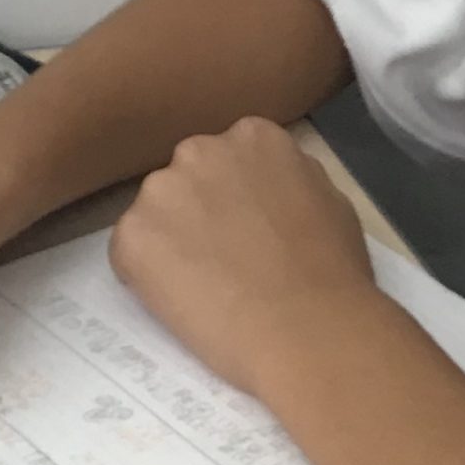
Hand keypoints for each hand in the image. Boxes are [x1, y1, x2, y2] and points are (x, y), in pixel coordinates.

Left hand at [108, 118, 385, 401]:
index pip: (228, 159)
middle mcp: (200, 150)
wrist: (306, 327)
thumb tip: (272, 186)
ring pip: (154, 216)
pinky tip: (184, 302)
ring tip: (204, 286)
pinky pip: (130, 255)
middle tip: (222, 260)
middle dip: (197, 213)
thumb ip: (292, 179)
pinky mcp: (132, 237)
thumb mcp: (330, 200)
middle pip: (186, 180)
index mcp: (253, 137)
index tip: (246, 230)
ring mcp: (161, 191)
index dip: (234, 199)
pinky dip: (147, 278)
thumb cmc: (334, 272)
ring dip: (170, 243)